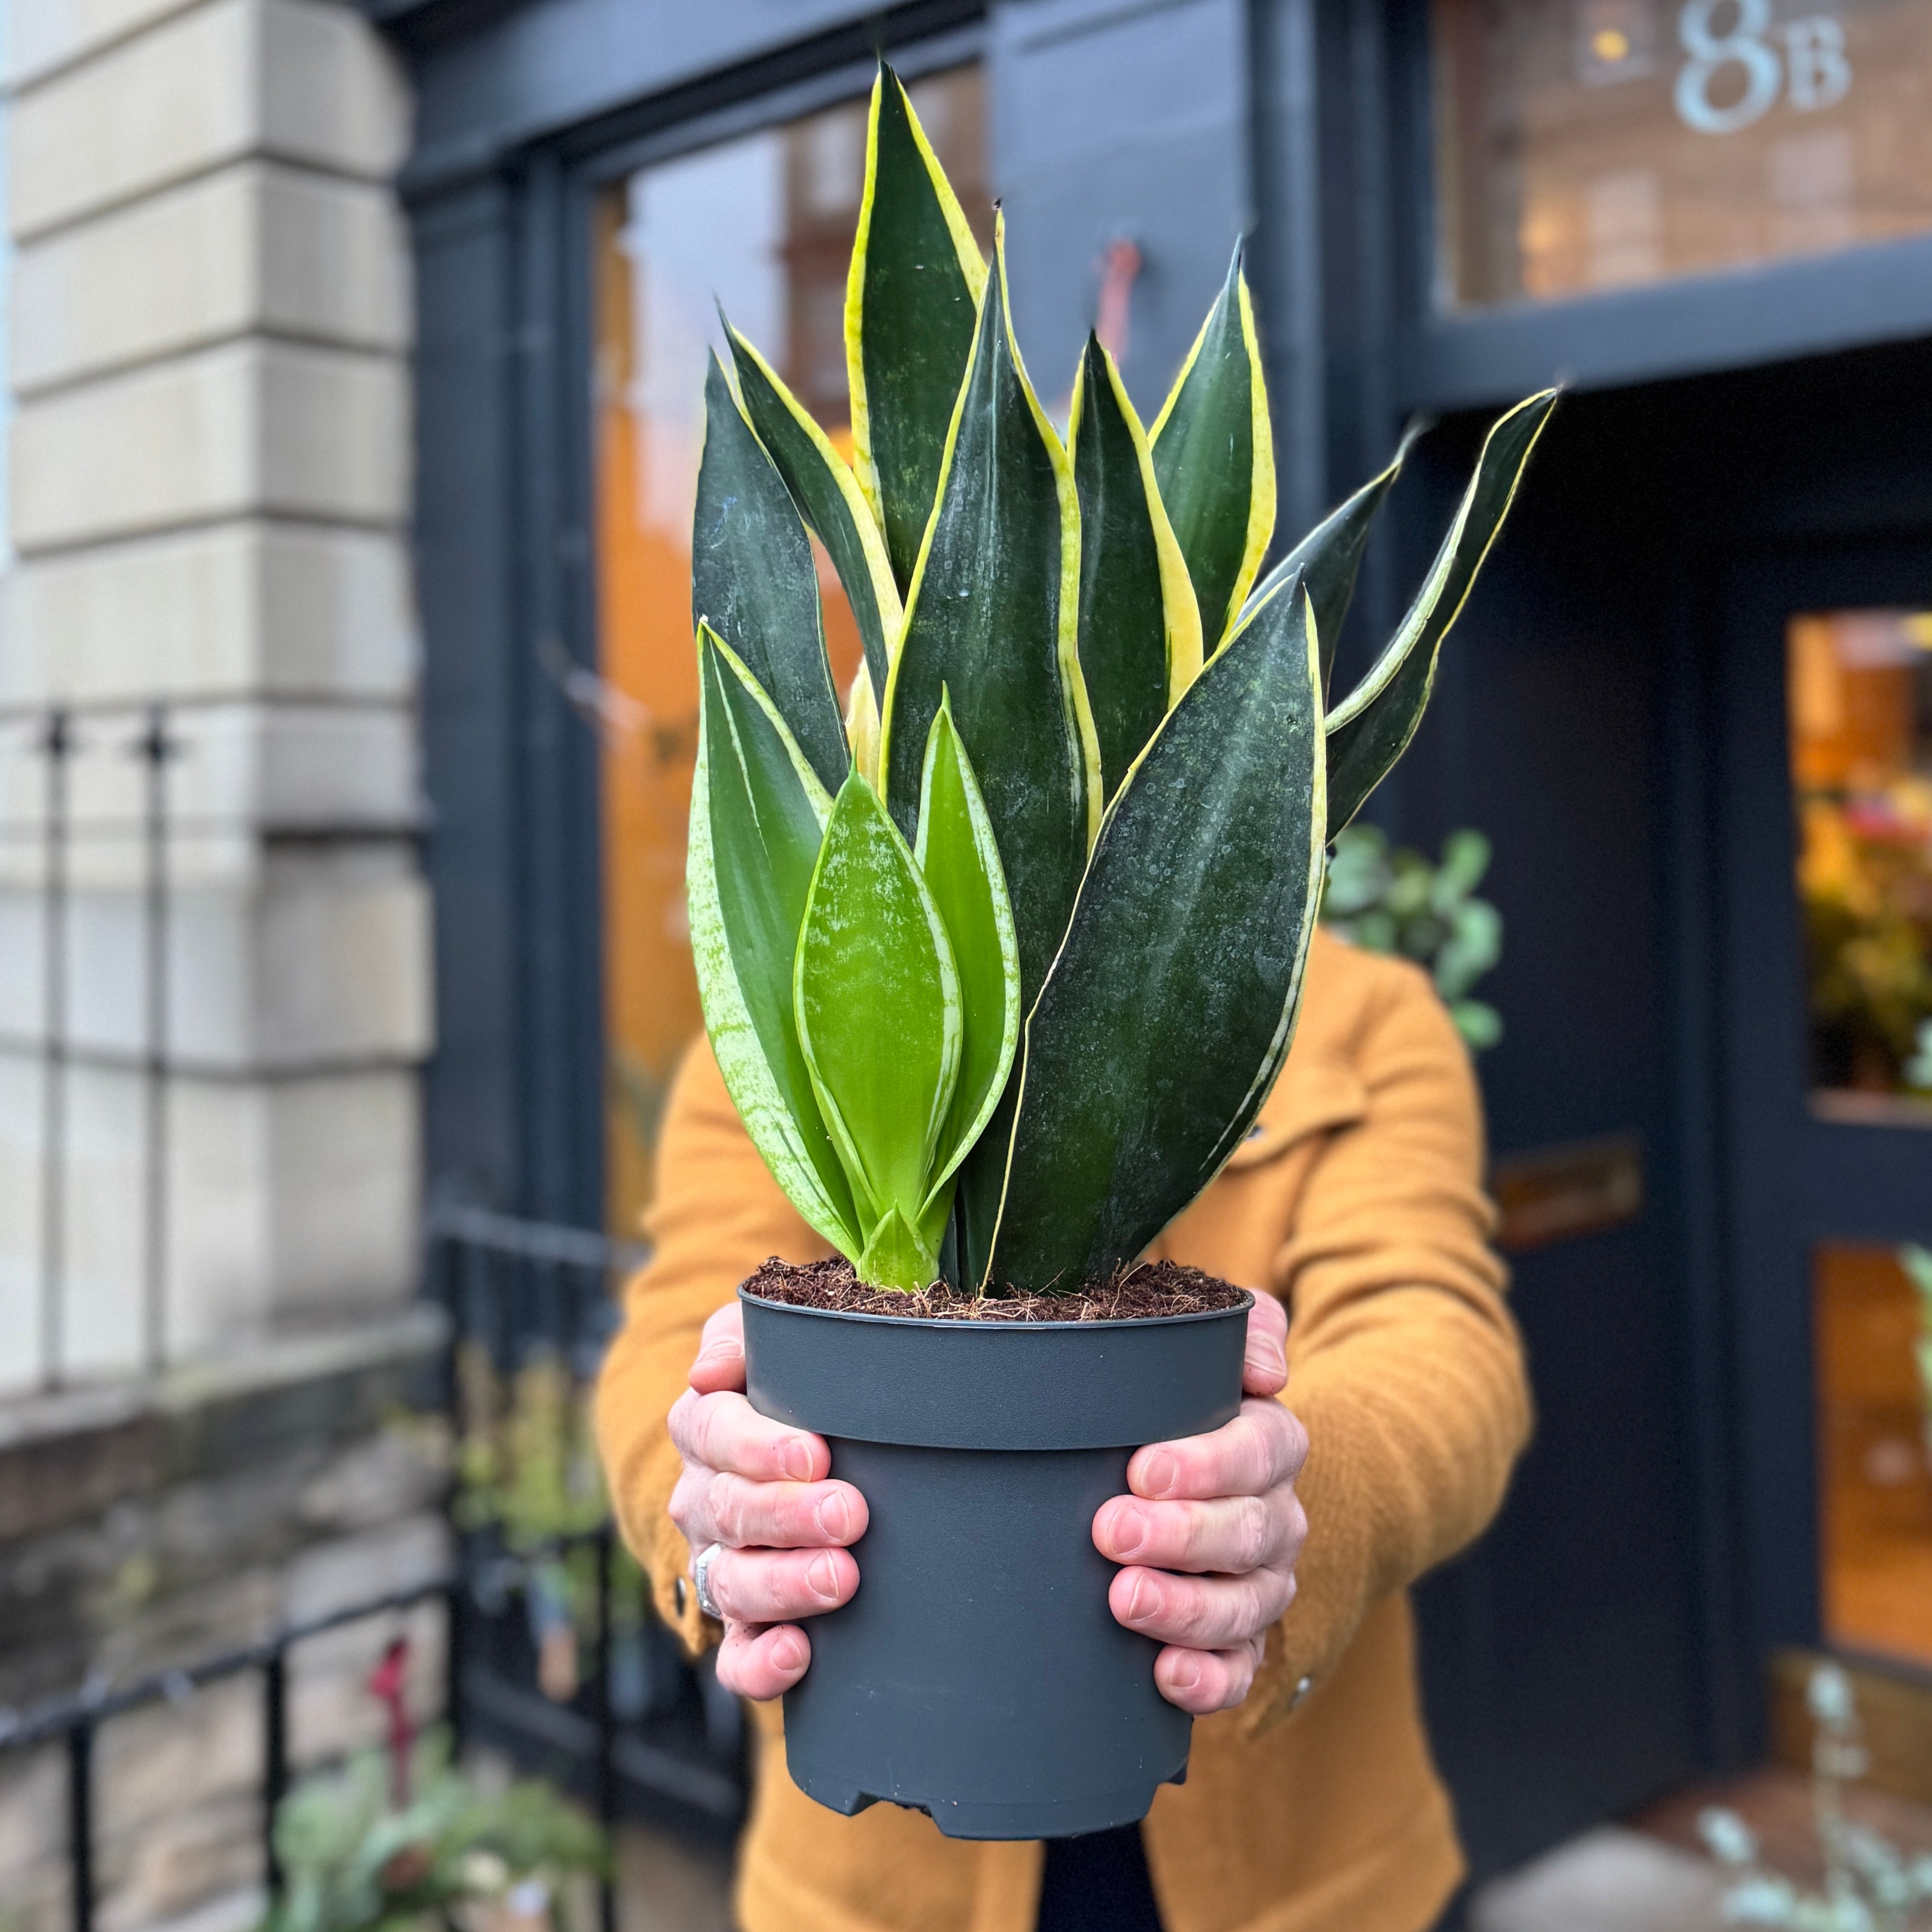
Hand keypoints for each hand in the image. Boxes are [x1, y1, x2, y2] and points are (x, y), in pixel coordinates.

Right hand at [667, 1303, 866, 1700]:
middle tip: (849, 1514)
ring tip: (839, 1579)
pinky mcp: (743, 1621)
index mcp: (704, 1427)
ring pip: (732, 1583)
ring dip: (784, 1585)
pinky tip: (797, 1655)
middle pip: (729, 1511)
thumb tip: (709, 1371)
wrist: (794, 1449)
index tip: (814, 1454)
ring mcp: (719, 1563)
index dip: (759, 1447)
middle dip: (789, 1516)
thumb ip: (740, 1340)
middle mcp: (702, 1499)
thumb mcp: (767, 1343)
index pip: (714, 1432)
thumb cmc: (791, 1383)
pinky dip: (760, 1663)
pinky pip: (736, 1654)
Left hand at [1092, 1293, 1307, 1714]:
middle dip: (1182, 1536)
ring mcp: (1261, 1584)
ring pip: (1245, 1607)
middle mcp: (1275, 1516)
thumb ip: (1243, 1330)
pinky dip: (1208, 1680)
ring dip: (1186, 1609)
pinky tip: (1166, 1675)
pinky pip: (1240, 1671)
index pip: (1261, 1449)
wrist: (1177, 1469)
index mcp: (1268, 1442)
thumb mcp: (1207, 1346)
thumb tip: (1267, 1368)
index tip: (1142, 1469)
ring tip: (1125, 1600)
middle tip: (1111, 1530)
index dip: (1208, 1463)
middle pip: (1250, 1532)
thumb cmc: (1175, 1400)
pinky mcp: (1238, 1641)